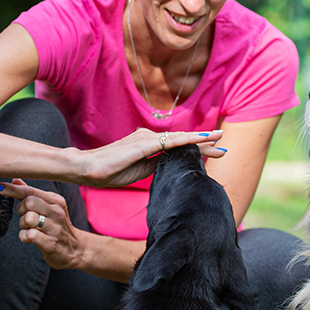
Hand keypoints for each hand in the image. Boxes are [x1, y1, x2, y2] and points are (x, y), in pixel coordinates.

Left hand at [0, 179, 83, 269]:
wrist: (75, 249)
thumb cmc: (57, 226)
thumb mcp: (49, 207)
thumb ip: (32, 193)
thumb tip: (14, 179)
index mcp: (55, 200)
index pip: (30, 190)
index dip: (11, 189)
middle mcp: (57, 212)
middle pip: (29, 202)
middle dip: (20, 209)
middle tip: (24, 216)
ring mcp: (55, 228)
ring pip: (28, 218)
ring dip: (22, 224)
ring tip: (29, 227)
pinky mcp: (50, 243)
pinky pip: (28, 235)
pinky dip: (24, 236)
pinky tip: (30, 237)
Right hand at [78, 128, 224, 187]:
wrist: (87, 169)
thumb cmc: (109, 172)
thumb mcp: (139, 172)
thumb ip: (156, 167)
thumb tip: (172, 168)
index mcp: (148, 145)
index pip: (176, 147)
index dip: (195, 149)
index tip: (213, 153)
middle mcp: (149, 137)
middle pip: (181, 141)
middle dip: (203, 144)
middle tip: (223, 147)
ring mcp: (146, 138)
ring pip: (179, 140)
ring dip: (200, 141)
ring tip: (218, 142)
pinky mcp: (143, 144)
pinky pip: (169, 142)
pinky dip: (187, 141)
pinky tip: (200, 140)